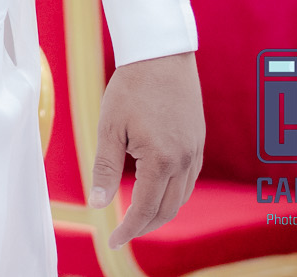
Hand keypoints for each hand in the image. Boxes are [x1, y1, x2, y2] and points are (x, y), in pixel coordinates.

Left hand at [89, 51, 204, 247]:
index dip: (128, 229)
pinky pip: (188, 181)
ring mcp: (196, 153)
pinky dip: (172, 194)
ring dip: (159, 213)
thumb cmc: (131, 87)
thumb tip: (97, 205)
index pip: (144, 209)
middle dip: (143, 227)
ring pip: (181, 198)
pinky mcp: (199, 143)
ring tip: (135, 217)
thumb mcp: (109, 127)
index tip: (112, 241)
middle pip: (167, 211)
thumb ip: (104, 168)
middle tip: (120, 234)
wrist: (162, 55)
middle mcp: (185, 161)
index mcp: (161, 160)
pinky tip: (154, 191)